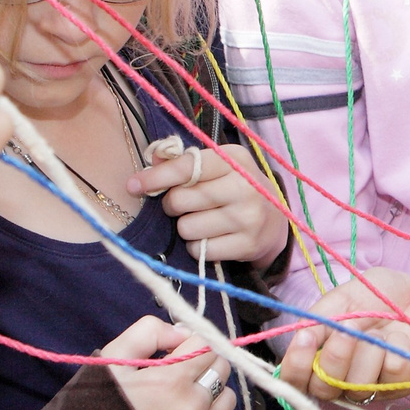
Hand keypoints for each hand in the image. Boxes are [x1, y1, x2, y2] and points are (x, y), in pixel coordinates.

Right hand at [106, 317, 238, 409]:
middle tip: (178, 377)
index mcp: (171, 381)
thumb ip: (148, 333)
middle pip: (222, 369)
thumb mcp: (112, 361)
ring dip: (212, 394)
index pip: (207, 346)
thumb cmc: (95, 408)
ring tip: (183, 402)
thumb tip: (183, 333)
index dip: (190, 345)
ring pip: (229, 399)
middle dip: (203, 365)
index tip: (174, 355)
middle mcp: (191, 408)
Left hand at [128, 140, 290, 264]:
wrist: (276, 220)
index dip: (156, 178)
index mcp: (234, 159)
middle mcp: (245, 186)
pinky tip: (211, 237)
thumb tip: (151, 159)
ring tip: (202, 221)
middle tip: (183, 205)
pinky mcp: (248, 245)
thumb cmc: (235, 187)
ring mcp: (248, 217)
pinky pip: (200, 250)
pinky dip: (198, 246)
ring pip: (187, 227)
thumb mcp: (216, 166)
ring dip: (186, 227)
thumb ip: (183, 161)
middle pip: (180, 200)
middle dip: (173, 204)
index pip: (187, 168)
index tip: (133, 186)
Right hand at [280, 268, 409, 402]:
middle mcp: (341, 380)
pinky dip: (396, 351)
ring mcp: (371, 387)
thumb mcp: (341, 300)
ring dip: (369, 352)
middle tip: (349, 329)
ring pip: (358, 388)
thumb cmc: (372, 296)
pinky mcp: (401, 386)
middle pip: (324, 390)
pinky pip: (393, 380)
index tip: (305, 338)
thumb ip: (319, 321)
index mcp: (318, 359)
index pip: (294, 381)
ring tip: (378, 330)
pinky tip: (400, 336)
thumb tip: (301, 339)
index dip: (296, 366)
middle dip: (336, 358)